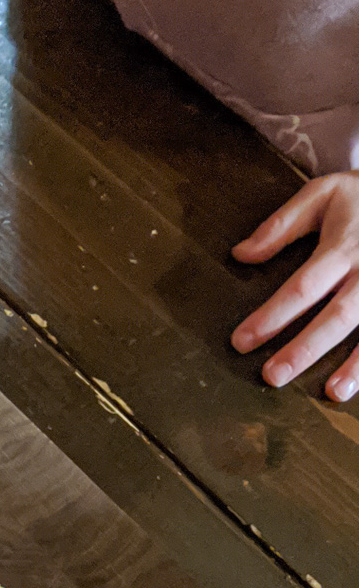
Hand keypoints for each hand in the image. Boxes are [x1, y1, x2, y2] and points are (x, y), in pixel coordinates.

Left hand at [231, 171, 358, 400]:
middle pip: (338, 315)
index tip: (241, 342)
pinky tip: (358, 385)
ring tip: (332, 393)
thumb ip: (282, 225)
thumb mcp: (323, 194)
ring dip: (357, 364)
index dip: (272, 316)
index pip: (303, 287)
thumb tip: (240, 254)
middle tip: (272, 376)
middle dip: (305, 348)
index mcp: (344, 246)